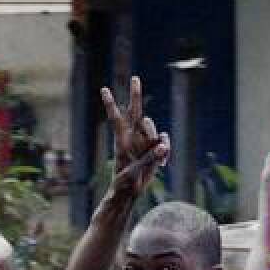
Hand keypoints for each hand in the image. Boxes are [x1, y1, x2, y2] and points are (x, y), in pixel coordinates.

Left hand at [101, 76, 169, 193]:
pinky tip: (163, 163)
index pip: (116, 118)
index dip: (111, 104)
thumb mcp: (134, 172)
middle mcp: (132, 136)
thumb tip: (162, 146)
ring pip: (153, 127)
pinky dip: (166, 149)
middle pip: (135, 111)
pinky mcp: (153, 147)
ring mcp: (143, 141)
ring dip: (157, 139)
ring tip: (158, 158)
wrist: (130, 191)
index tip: (104, 89)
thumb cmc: (124, 182)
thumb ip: (148, 158)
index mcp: (121, 141)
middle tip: (135, 78)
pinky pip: (163, 140)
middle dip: (135, 95)